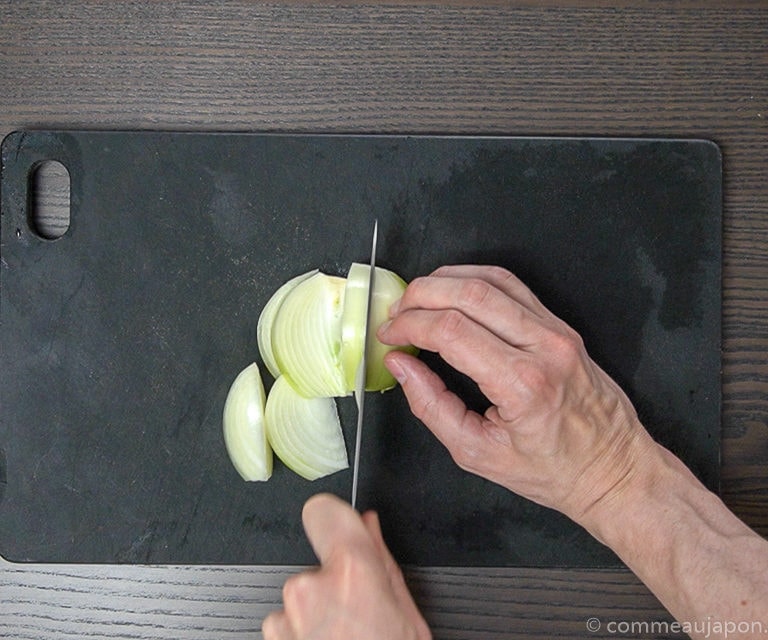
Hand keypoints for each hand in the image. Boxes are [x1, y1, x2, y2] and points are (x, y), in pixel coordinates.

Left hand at [262, 493, 430, 639]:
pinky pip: (285, 627)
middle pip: (315, 564)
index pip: (322, 509)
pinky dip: (302, 638)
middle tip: (357, 616)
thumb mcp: (407, 614)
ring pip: (299, 600)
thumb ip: (381, 561)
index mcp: (352, 571)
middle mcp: (311, 589)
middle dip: (331, 583)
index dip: (332, 518)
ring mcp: (285, 620)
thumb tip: (368, 526)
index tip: (339, 527)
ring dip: (315, 616)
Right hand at [377, 265, 659, 528]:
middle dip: (420, 296)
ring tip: (416, 299)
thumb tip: (400, 366)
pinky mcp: (561, 326)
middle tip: (395, 313)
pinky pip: (512, 286)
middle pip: (468, 294)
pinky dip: (474, 280)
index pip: (451, 331)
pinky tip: (452, 290)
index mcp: (521, 384)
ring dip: (444, 281)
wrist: (613, 468)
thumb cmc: (552, 470)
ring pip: (491, 280)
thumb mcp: (477, 453)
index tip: (388, 334)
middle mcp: (543, 347)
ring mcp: (556, 331)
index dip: (409, 326)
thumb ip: (431, 406)